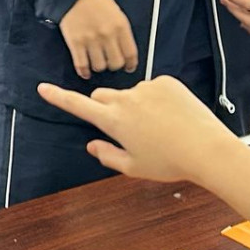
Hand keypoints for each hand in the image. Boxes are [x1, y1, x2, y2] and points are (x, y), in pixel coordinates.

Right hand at [38, 76, 231, 185]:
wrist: (207, 149)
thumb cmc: (169, 162)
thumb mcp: (133, 168)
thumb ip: (108, 155)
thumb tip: (92, 146)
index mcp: (113, 121)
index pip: (78, 105)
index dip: (58, 97)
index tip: (43, 87)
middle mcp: (126, 98)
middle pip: (103, 96)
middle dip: (105, 108)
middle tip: (124, 128)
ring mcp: (147, 87)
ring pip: (131, 94)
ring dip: (135, 105)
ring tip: (159, 127)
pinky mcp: (166, 81)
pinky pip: (153, 88)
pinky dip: (156, 99)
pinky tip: (172, 116)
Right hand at [58, 0, 138, 80]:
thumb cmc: (95, 0)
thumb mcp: (116, 12)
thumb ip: (121, 31)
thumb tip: (125, 51)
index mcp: (120, 26)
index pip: (130, 54)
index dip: (130, 64)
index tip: (128, 67)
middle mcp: (107, 35)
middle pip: (116, 64)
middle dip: (114, 65)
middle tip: (110, 62)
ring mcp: (91, 40)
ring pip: (99, 67)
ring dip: (99, 66)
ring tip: (96, 62)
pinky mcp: (75, 43)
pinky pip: (82, 65)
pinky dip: (84, 72)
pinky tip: (85, 71)